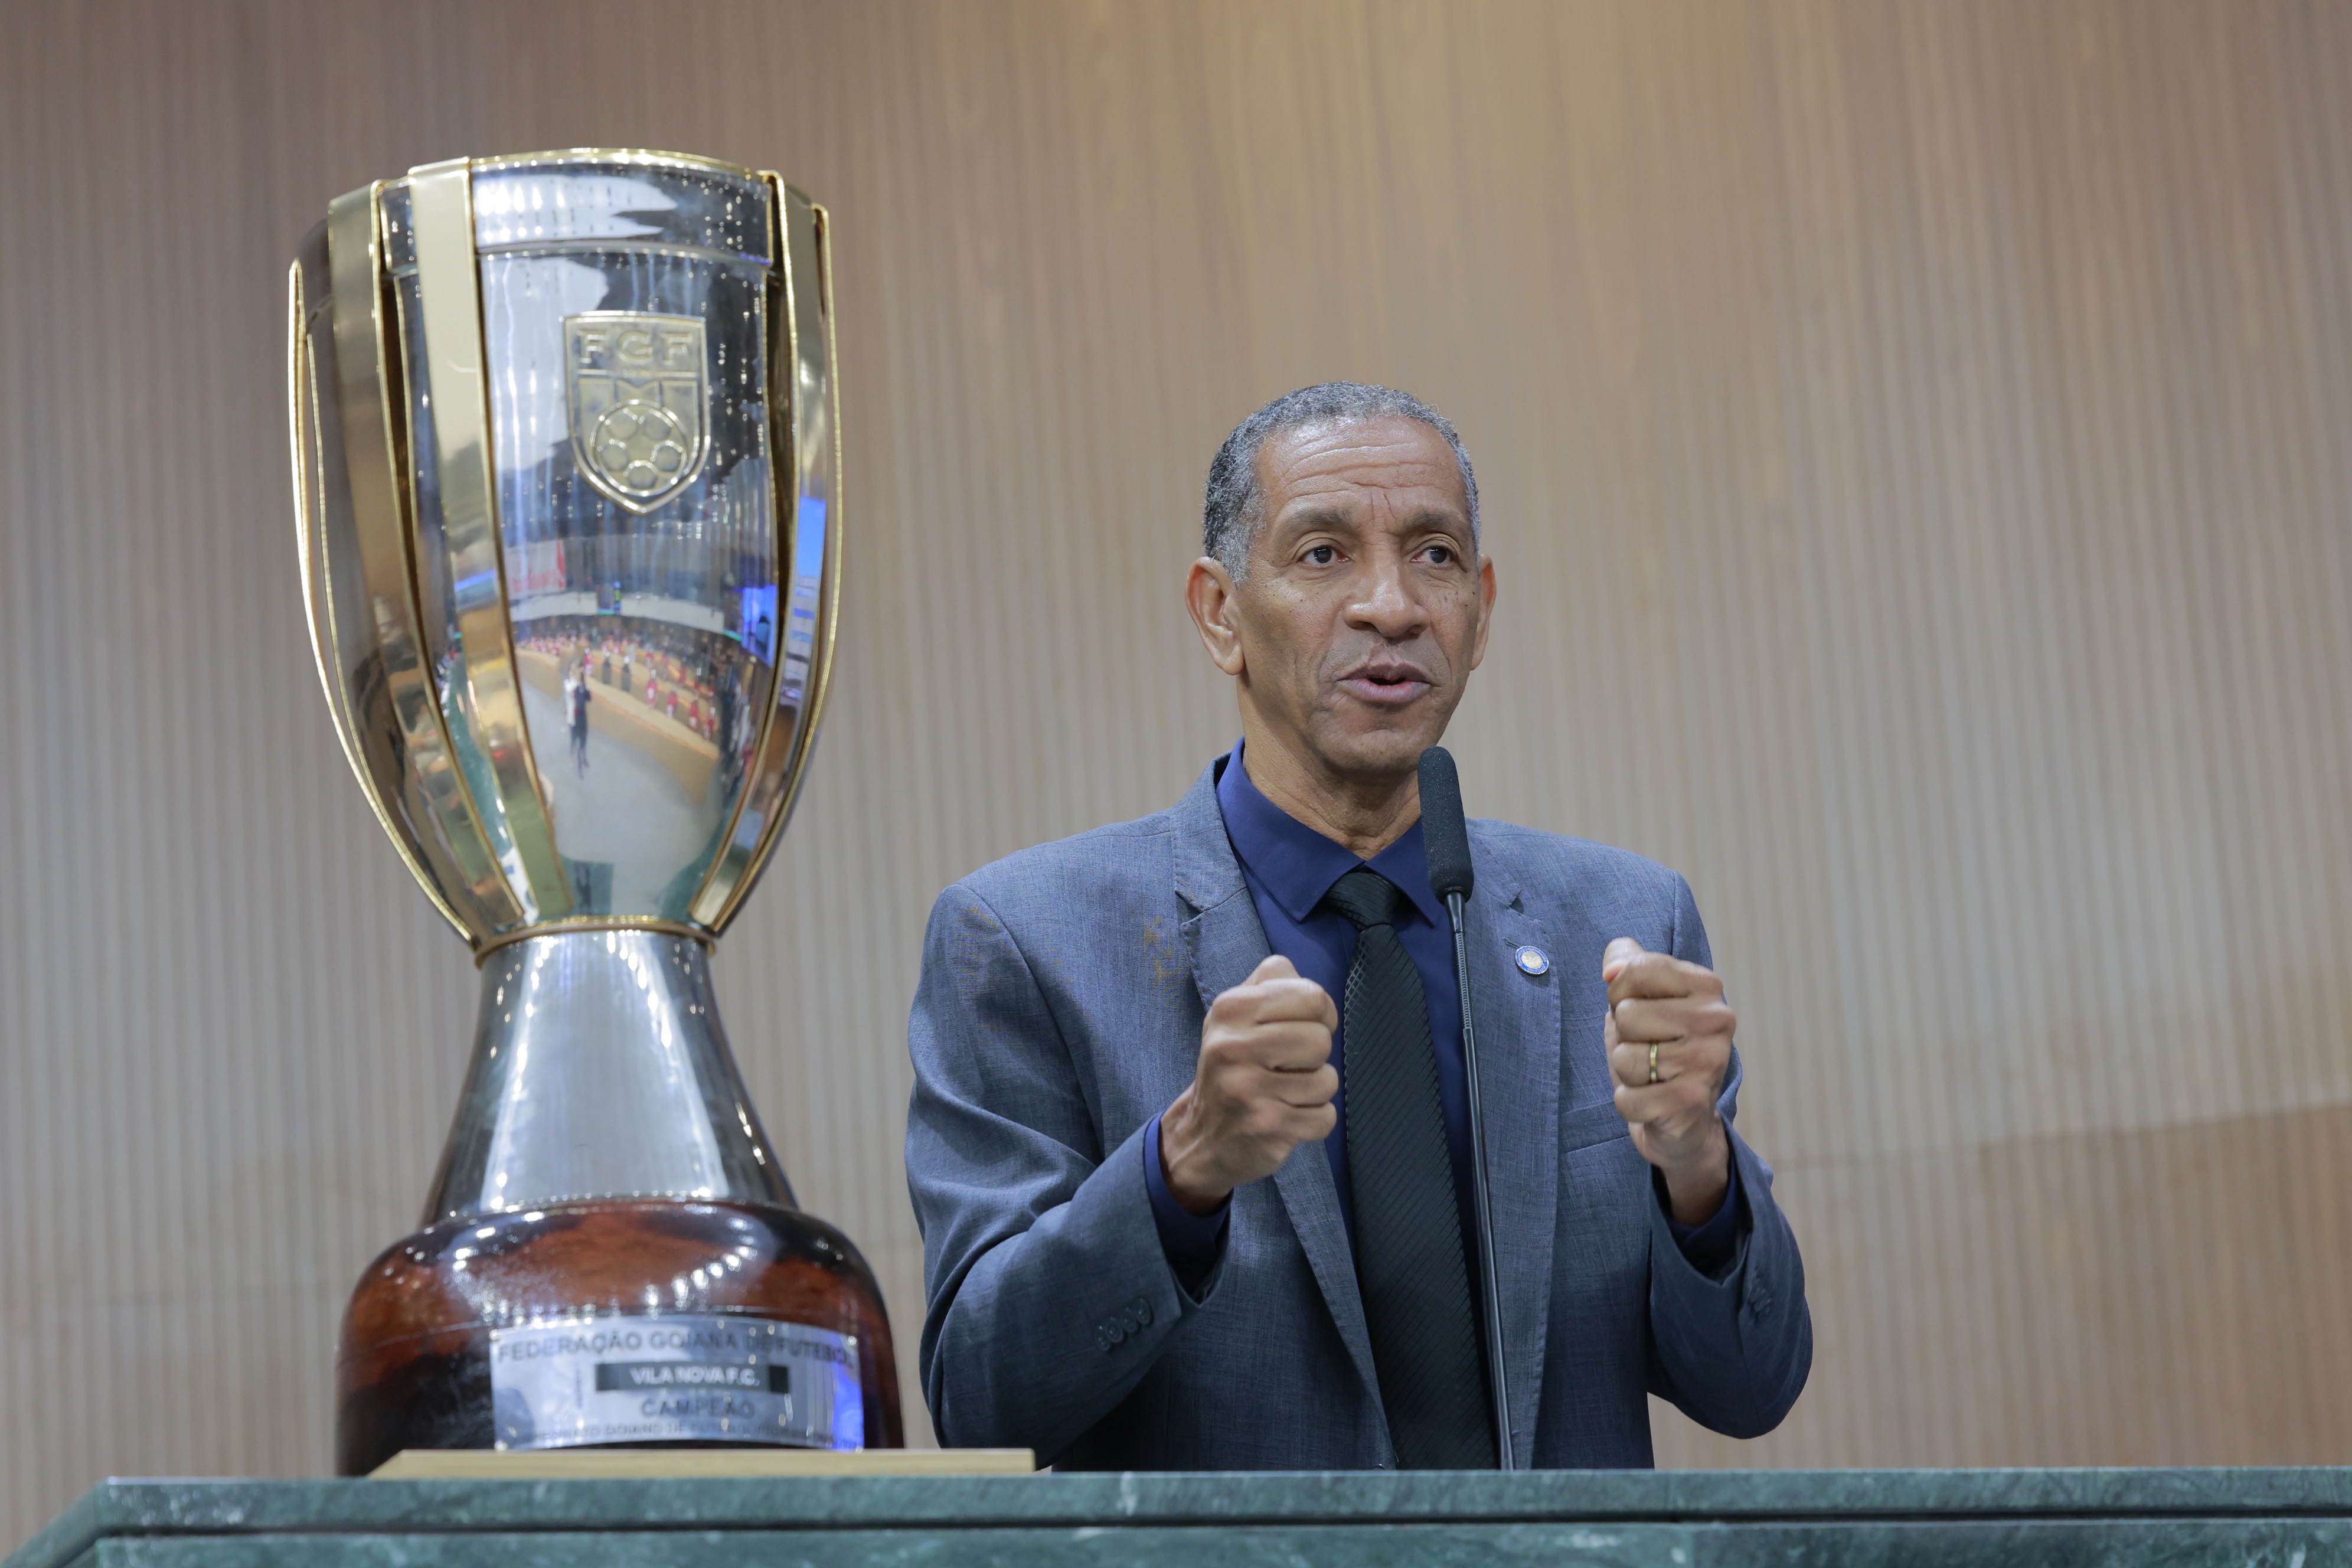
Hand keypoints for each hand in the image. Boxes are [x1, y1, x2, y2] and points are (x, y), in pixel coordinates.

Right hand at [1159, 955, 1338, 1213]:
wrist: (1203, 1136)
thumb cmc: (1232, 1065)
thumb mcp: (1237, 1015)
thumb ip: (1273, 983)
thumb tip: (1315, 992)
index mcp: (1230, 1008)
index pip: (1312, 996)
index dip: (1320, 1014)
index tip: (1302, 1028)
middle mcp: (1233, 1046)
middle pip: (1321, 1039)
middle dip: (1314, 1056)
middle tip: (1286, 1066)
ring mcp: (1249, 1090)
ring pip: (1327, 1080)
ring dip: (1314, 1090)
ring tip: (1283, 1093)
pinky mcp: (1267, 1127)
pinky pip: (1325, 1117)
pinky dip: (1313, 1120)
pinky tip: (1285, 1117)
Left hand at [1603, 937, 1733, 1224]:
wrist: (1685, 1118)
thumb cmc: (1657, 1047)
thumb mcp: (1640, 998)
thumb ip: (1626, 965)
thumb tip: (1611, 970)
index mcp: (1706, 985)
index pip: (1637, 969)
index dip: (1620, 993)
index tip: (1638, 1010)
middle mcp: (1717, 1019)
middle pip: (1627, 1014)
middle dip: (1624, 1037)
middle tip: (1649, 1050)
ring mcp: (1708, 1061)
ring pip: (1626, 1057)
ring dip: (1627, 1072)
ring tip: (1653, 1076)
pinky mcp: (1692, 1101)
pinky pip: (1628, 1098)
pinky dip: (1630, 1104)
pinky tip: (1654, 1102)